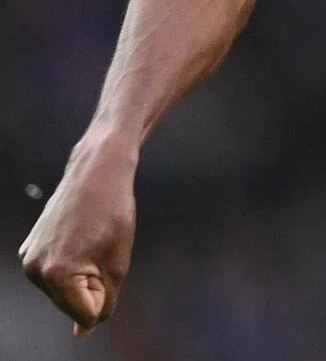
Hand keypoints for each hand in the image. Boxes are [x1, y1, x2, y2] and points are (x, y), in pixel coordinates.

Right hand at [19, 131, 138, 337]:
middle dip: (92, 286)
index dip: (106, 294)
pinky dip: (70, 263)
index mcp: (57, 274)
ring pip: (63, 288)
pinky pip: (54, 271)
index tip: (108, 261)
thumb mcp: (118, 261)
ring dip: (81, 275)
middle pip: (71, 303)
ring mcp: (29, 257)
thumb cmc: (113, 211)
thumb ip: (105, 300)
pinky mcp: (30, 247)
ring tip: (91, 241)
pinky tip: (79, 237)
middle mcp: (35, 270)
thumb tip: (83, 332)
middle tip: (101, 249)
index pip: (86, 313)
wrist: (97, 171)